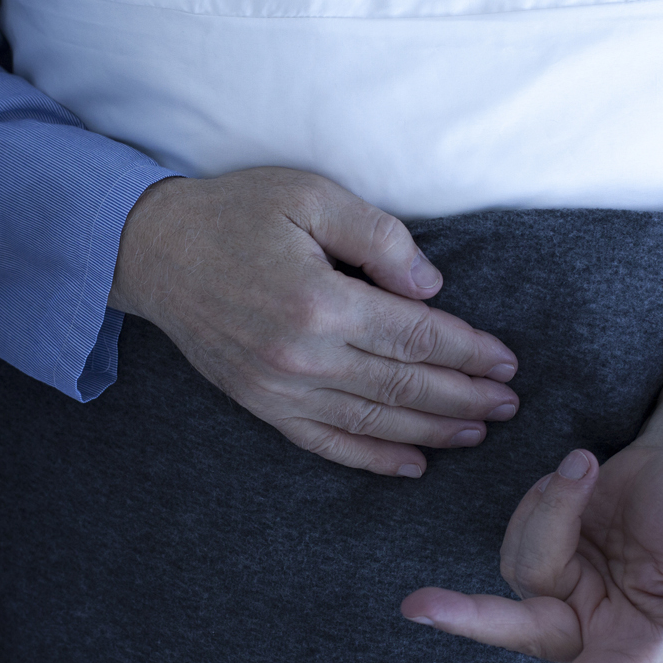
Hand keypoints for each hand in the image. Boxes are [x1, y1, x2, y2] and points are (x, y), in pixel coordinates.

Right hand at [109, 168, 518, 475]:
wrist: (153, 250)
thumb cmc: (235, 213)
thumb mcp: (311, 197)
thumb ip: (378, 237)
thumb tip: (429, 288)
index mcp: (321, 301)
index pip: (416, 336)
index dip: (469, 352)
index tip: (506, 361)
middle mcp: (303, 355)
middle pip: (404, 387)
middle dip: (465, 398)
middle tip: (510, 405)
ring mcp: (279, 388)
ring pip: (373, 422)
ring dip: (433, 432)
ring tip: (477, 433)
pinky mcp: (260, 403)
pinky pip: (325, 442)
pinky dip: (371, 459)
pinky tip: (411, 465)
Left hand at [402, 442, 662, 662]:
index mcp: (634, 650)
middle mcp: (588, 628)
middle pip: (516, 630)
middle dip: (466, 615)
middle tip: (417, 607)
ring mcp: (558, 590)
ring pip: (520, 561)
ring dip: (551, 509)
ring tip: (589, 470)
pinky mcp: (540, 552)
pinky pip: (519, 528)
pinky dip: (545, 497)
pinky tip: (580, 479)